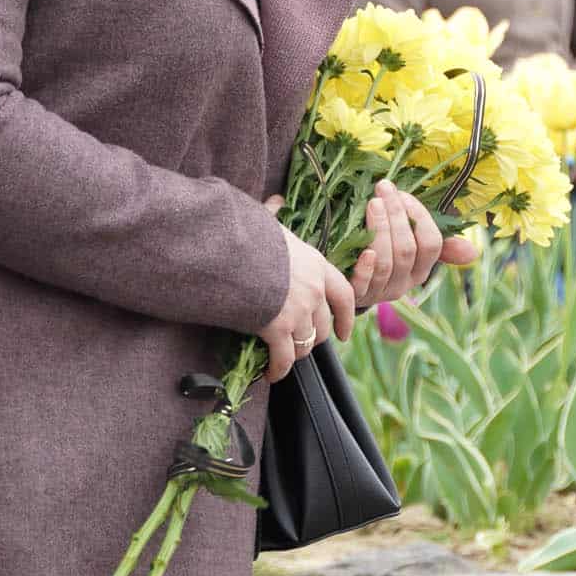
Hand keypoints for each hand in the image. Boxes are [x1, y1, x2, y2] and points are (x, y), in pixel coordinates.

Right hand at [257, 198, 354, 383]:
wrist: (228, 252)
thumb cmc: (246, 234)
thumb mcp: (269, 224)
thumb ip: (276, 218)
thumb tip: (275, 201)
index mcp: (316, 264)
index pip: (344, 294)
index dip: (346, 316)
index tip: (344, 332)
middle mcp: (314, 290)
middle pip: (324, 324)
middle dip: (315, 338)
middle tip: (303, 344)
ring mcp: (298, 311)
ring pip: (305, 343)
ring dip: (295, 354)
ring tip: (283, 358)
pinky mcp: (278, 329)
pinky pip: (283, 358)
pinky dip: (278, 369)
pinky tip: (270, 374)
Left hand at [343, 180, 478, 308]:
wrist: (345, 281)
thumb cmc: (381, 252)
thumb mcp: (409, 247)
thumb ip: (438, 244)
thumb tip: (473, 253)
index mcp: (420, 270)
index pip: (431, 244)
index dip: (419, 216)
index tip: (403, 194)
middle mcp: (403, 284)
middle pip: (407, 250)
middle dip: (396, 215)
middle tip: (383, 188)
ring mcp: (379, 291)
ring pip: (385, 262)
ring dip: (380, 229)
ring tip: (372, 203)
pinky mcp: (355, 294)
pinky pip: (363, 284)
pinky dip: (366, 267)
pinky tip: (364, 248)